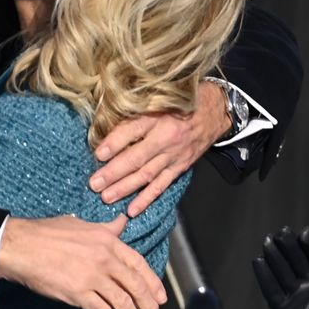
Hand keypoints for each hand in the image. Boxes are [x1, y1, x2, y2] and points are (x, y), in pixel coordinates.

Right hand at [0, 215, 165, 308]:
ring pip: (122, 302)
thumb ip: (106, 229)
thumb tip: (122, 223)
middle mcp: (104, 258)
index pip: (138, 263)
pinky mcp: (78, 293)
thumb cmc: (47, 233)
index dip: (153, 282)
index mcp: (107, 240)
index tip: (160, 296)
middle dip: (149, 306)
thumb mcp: (81, 224)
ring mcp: (92, 276)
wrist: (21, 246)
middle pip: (135, 286)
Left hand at [89, 82, 228, 216]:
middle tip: (94, 184)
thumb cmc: (180, 102)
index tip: (98, 153)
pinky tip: (133, 209)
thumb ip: (135, 112)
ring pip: (146, 175)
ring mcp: (174, 156)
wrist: (213, 111)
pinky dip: (147, 199)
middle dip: (114, 173)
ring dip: (125, 188)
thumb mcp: (158, 99)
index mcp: (158, 117)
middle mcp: (166, 138)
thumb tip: (105, 124)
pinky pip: (161, 186)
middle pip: (137, 158)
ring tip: (106, 197)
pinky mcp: (180, 168)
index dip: (114, 142)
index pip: (133, 130)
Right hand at [252, 226, 308, 308]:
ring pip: (281, 270)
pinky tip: (259, 261)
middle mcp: (306, 278)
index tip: (305, 234)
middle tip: (282, 233)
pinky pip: (271, 290)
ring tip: (268, 242)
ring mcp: (294, 292)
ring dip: (274, 255)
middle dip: (288, 244)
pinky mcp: (283, 307)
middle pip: (294, 257)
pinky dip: (264, 276)